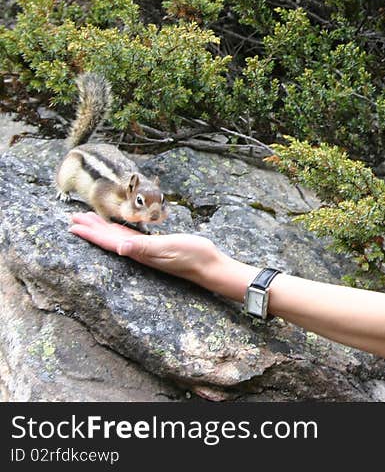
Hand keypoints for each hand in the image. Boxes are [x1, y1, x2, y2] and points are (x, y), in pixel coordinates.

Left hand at [69, 212, 225, 284]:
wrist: (210, 266)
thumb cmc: (193, 255)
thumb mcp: (170, 248)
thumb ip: (145, 247)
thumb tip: (120, 248)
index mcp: (139, 252)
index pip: (109, 241)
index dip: (90, 233)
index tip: (73, 225)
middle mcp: (139, 253)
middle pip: (109, 240)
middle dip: (91, 229)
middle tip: (73, 218)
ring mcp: (147, 251)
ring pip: (118, 238)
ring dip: (102, 229)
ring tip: (89, 221)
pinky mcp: (156, 248)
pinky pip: (130, 238)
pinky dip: (118, 231)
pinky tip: (117, 229)